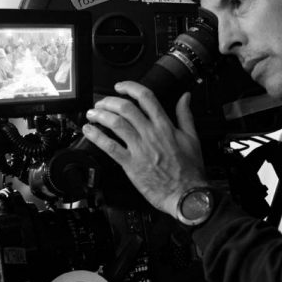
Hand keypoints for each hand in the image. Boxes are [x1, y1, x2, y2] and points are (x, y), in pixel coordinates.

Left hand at [82, 81, 207, 217]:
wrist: (186, 194)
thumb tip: (184, 98)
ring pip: (116, 124)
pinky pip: (110, 147)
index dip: (130, 87)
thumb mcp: (192, 138)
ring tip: (92, 113)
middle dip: (109, 101)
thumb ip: (186, 115)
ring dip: (100, 115)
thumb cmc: (189, 169)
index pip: (146, 98)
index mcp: (165, 126)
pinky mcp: (131, 164)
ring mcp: (139, 148)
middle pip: (126, 108)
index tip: (120, 87)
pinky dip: (97, 136)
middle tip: (102, 102)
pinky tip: (89, 131)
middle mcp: (150, 134)